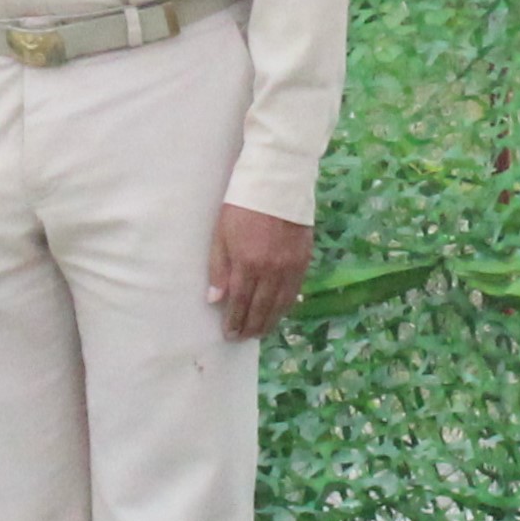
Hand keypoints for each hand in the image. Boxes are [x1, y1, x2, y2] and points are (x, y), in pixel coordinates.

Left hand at [208, 205, 313, 340]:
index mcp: (248, 264)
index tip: (229, 334)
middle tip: (243, 337)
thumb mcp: (221, 235)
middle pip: (261, 308)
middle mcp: (271, 270)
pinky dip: (286, 306)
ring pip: (281, 304)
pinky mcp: (304, 260)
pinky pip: (295, 291)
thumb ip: (219, 269)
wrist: (277, 183)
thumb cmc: (242, 206)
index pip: (239, 302)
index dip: (234, 321)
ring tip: (260, 331)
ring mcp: (291, 267)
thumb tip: (215, 300)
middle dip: (251, 326)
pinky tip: (279, 312)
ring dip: (270, 321)